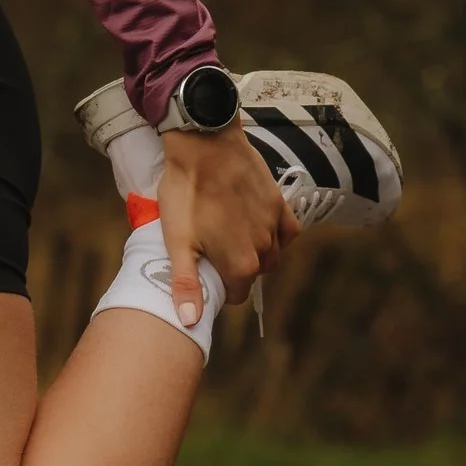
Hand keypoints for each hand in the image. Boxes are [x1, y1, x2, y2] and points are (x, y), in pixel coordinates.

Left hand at [159, 125, 295, 321]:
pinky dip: (277, 234)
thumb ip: (186, 283)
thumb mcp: (177, 241)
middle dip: (235, 268)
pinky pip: (287, 231)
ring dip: (254, 252)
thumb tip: (189, 321)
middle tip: (211, 248)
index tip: (204, 269)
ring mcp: (274, 226)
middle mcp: (264, 249)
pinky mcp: (279, 204)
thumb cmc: (186, 192)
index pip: (236, 294)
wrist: (204, 144)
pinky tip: (257, 225)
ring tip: (228, 233)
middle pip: (253, 273)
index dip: (219, 286)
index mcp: (241, 265)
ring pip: (271, 254)